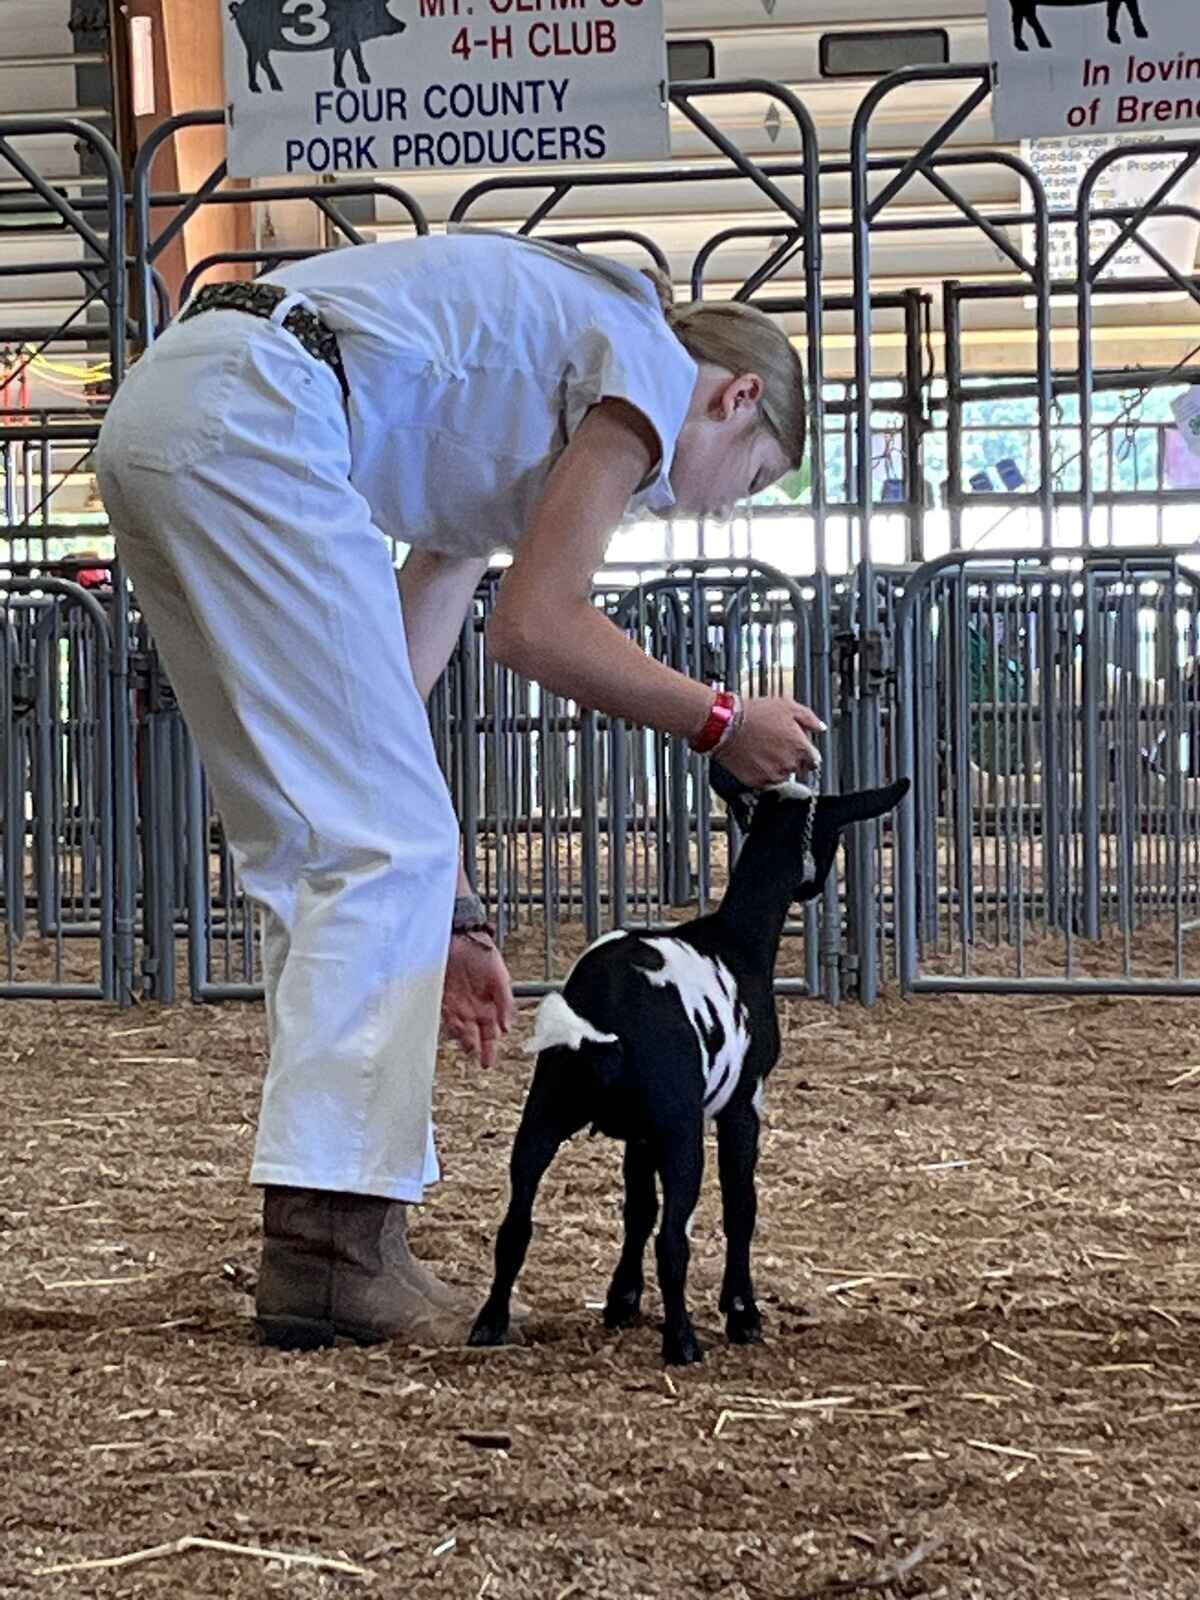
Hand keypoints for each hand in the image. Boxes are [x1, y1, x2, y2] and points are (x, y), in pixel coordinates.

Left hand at [441, 931, 515, 1068]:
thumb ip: (505, 1004)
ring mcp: (457, 1005)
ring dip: (462, 1037)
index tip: (487, 1064)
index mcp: (489, 1008)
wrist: (463, 937)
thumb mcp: (501, 979)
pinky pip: (444, 1015)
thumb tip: (506, 1029)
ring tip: (467, 1043)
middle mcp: (472, 1010)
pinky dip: (449, 1023)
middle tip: (475, 1056)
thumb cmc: (485, 955)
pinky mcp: (442, 997)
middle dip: (474, 1047)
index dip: (489, 1050)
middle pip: (473, 1035)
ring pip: (459, 1028)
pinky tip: (455, 1028)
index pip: (489, 1035)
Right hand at [718, 697, 823, 787]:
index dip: (806, 754)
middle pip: (797, 768)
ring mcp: (773, 775)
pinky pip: (765, 781)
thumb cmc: (754, 714)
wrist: (725, 726)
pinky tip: (755, 758)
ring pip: (782, 776)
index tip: (799, 749)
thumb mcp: (787, 706)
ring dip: (777, 766)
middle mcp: (789, 764)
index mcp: (800, 747)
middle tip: (776, 745)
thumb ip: (809, 718)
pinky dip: (762, 772)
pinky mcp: (757, 782)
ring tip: (763, 750)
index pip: (814, 760)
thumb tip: (820, 727)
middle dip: (790, 758)